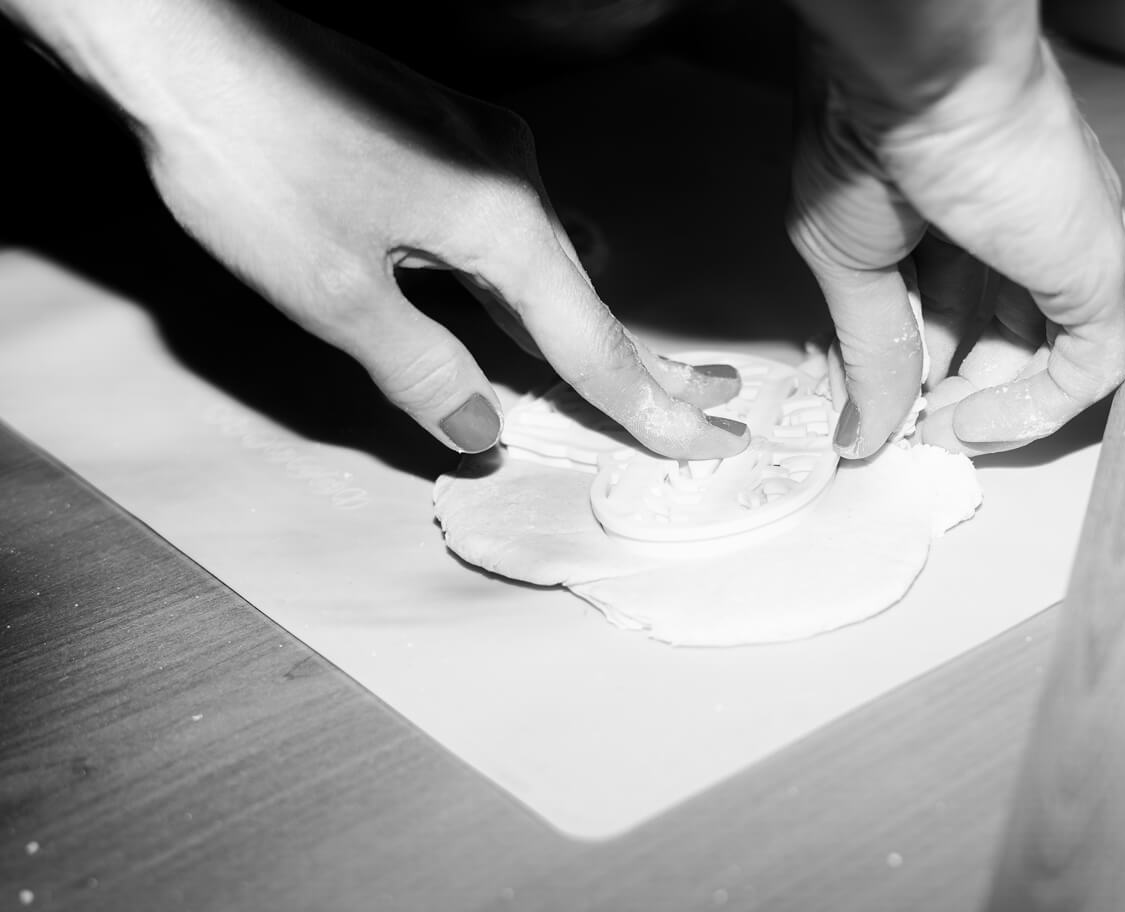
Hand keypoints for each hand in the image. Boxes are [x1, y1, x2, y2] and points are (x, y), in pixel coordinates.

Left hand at [8, 0, 748, 456]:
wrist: (185, 39)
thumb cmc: (253, 160)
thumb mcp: (336, 294)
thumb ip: (421, 370)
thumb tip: (482, 428)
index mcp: (502, 225)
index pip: (595, 343)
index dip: (653, 404)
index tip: (712, 436)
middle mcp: (511, 179)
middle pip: (590, 296)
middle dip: (650, 360)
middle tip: (716, 398)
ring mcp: (478, 147)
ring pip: (547, 258)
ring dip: (581, 323)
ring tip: (626, 372)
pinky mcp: (439, 134)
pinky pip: (507, 226)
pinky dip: (526, 283)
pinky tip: (511, 302)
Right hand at [787, 22, 1124, 457]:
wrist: (921, 81)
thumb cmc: (871, 132)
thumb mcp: (846, 261)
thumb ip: (868, 350)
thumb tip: (863, 430)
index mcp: (961, 206)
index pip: (953, 309)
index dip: (922, 369)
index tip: (888, 411)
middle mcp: (1022, 225)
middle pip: (1002, 336)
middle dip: (955, 395)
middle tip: (916, 431)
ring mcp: (1062, 250)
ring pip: (1050, 359)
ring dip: (994, 413)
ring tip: (942, 433)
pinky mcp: (1092, 273)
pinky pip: (1085, 371)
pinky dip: (1031, 413)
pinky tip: (974, 424)